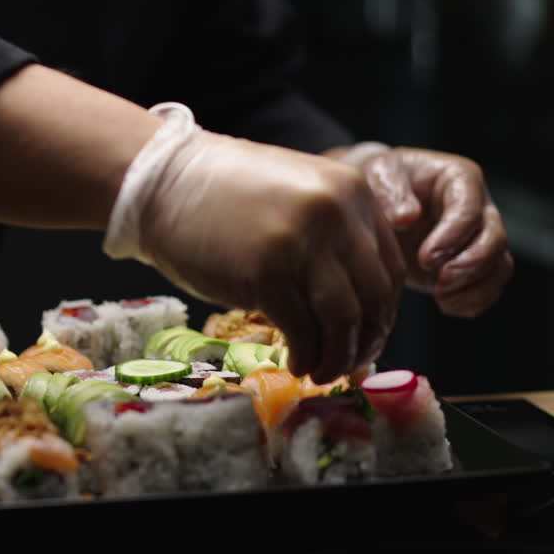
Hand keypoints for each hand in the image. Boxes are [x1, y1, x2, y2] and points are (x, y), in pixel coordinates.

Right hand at [105, 105, 405, 383]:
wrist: (163, 182)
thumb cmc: (224, 194)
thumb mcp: (297, 194)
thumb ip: (333, 235)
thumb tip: (356, 304)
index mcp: (351, 192)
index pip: (389, 268)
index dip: (382, 314)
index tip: (366, 337)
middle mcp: (334, 214)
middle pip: (373, 297)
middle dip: (365, 341)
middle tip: (349, 364)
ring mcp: (300, 243)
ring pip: (343, 319)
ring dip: (338, 356)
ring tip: (322, 370)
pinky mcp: (264, 274)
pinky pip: (302, 330)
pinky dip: (306, 356)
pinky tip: (296, 363)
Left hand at [348, 146, 513, 316]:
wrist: (377, 203)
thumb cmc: (381, 182)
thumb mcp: (378, 174)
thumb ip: (390, 191)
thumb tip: (406, 218)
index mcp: (459, 179)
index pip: (470, 209)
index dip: (453, 237)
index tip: (426, 258)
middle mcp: (477, 207)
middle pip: (495, 238)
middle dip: (471, 265)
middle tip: (439, 280)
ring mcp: (477, 237)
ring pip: (499, 265)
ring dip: (474, 287)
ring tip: (441, 297)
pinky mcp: (470, 263)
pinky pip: (490, 285)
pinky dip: (473, 301)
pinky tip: (447, 305)